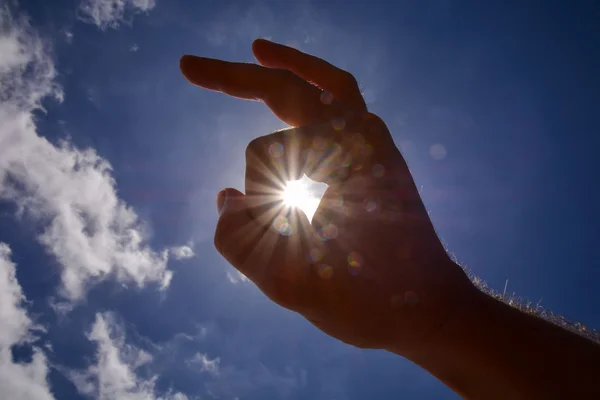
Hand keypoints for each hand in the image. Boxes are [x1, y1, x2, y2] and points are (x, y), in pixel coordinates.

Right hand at [180, 39, 473, 356]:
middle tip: (187, 66)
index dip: (259, 208)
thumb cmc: (363, 300)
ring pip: (320, 82)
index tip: (284, 245)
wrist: (428, 308)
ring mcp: (372, 139)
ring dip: (283, 65)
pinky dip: (316, 79)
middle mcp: (357, 135)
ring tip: (257, 49)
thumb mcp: (287, 283)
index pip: (262, 162)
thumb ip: (236, 237)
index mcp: (338, 158)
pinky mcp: (378, 151)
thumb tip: (225, 196)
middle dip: (230, 77)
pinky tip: (294, 78)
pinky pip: (346, 98)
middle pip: (281, 89)